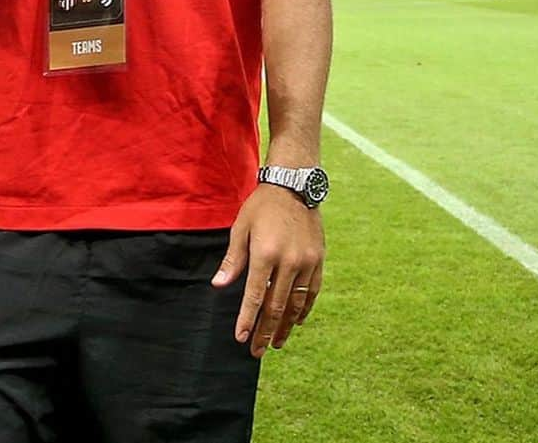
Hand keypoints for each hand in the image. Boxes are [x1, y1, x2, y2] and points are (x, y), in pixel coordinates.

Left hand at [211, 184, 323, 358]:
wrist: (295, 186)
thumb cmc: (262, 206)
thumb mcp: (241, 227)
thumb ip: (233, 259)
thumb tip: (219, 285)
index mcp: (266, 253)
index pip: (255, 296)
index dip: (247, 319)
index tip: (240, 338)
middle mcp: (289, 262)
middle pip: (276, 306)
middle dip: (264, 331)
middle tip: (256, 351)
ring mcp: (307, 262)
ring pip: (296, 305)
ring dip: (285, 327)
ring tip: (276, 343)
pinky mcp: (318, 260)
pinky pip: (312, 293)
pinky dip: (304, 310)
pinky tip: (296, 321)